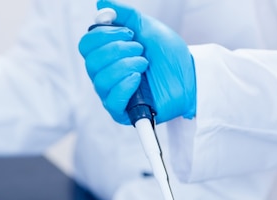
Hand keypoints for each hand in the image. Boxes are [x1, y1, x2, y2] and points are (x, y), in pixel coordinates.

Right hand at [78, 0, 195, 124]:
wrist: (190, 77)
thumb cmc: (168, 56)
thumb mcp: (147, 28)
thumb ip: (124, 15)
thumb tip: (101, 4)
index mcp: (106, 54)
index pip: (86, 45)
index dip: (103, 35)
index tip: (129, 33)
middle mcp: (104, 74)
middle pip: (91, 62)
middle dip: (117, 50)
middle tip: (140, 49)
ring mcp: (111, 93)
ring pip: (100, 80)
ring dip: (125, 66)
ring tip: (144, 63)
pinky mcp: (122, 112)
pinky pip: (111, 100)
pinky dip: (125, 85)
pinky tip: (138, 78)